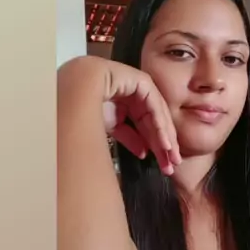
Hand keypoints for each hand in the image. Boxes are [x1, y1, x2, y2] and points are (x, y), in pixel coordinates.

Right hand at [60, 57, 181, 175]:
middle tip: (172, 165)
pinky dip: (160, 126)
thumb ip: (130, 138)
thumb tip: (144, 153)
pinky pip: (155, 107)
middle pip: (156, 123)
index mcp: (129, 105)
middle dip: (164, 146)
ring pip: (158, 116)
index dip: (156, 148)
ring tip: (172, 157)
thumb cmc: (87, 104)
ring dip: (166, 138)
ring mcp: (142, 88)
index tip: (165, 167)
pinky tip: (165, 143)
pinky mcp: (143, 82)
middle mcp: (138, 96)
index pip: (147, 128)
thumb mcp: (112, 127)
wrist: (77, 88)